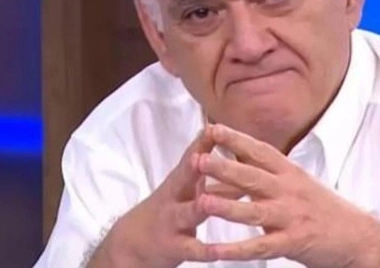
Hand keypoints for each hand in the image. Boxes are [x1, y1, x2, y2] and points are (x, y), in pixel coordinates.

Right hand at [88, 126, 215, 267]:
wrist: (132, 244)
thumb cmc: (170, 209)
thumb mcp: (188, 189)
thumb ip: (216, 176)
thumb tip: (247, 159)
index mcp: (182, 180)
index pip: (192, 156)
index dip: (203, 142)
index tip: (215, 126)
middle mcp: (176, 197)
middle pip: (185, 178)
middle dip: (195, 166)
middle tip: (203, 154)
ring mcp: (173, 221)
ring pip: (188, 213)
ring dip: (198, 207)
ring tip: (207, 202)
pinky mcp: (174, 246)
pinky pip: (191, 249)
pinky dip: (204, 251)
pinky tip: (217, 252)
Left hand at [196, 125, 379, 267]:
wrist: (358, 236)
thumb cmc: (323, 209)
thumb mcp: (298, 184)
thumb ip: (268, 176)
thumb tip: (237, 164)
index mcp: (290, 173)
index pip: (260, 151)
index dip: (236, 139)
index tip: (213, 128)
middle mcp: (290, 191)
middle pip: (252, 177)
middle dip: (224, 168)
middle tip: (197, 160)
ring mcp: (292, 216)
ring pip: (254, 211)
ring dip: (226, 207)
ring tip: (201, 202)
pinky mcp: (294, 242)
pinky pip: (261, 247)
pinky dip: (237, 250)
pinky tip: (216, 251)